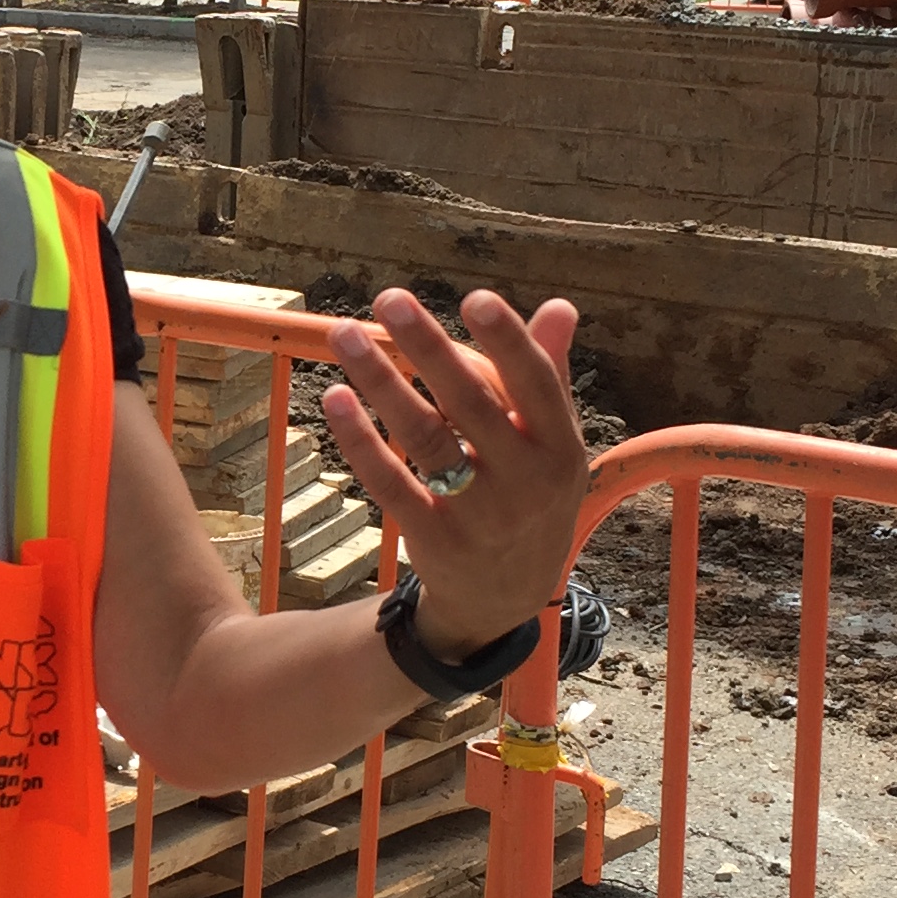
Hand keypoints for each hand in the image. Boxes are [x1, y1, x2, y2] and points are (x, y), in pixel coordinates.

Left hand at [320, 288, 587, 660]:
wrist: (504, 600)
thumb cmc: (530, 500)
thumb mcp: (554, 447)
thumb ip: (550, 375)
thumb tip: (559, 306)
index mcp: (561, 449)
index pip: (537, 385)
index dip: (508, 341)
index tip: (474, 296)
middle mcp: (525, 482)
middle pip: (471, 404)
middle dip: (428, 347)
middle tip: (389, 299)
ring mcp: (478, 515)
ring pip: (423, 439)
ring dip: (381, 382)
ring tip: (345, 334)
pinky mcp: (432, 539)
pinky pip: (390, 483)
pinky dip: (360, 441)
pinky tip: (335, 398)